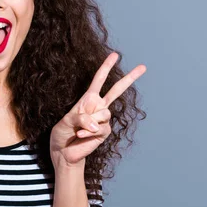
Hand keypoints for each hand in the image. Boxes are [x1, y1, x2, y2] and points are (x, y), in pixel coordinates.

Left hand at [50, 52, 145, 169]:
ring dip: (88, 122)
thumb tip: (96, 124)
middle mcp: (98, 106)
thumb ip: (81, 118)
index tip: (115, 55)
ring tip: (78, 129)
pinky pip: (99, 128)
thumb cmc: (63, 133)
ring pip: (104, 114)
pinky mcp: (104, 132)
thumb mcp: (66, 121)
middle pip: (117, 90)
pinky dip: (88, 132)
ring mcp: (103, 119)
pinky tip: (81, 136)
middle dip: (130, 78)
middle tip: (143, 67)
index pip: (99, 80)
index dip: (106, 67)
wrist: (64, 151)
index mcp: (88, 99)